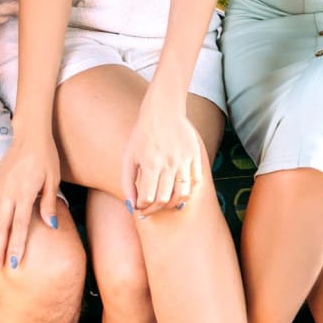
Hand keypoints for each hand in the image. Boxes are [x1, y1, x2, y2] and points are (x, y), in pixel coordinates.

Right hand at [0, 132, 60, 275]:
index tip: (15, 264)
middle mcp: (8, 192)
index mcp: (24, 193)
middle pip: (1, 227)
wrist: (31, 134)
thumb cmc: (46, 157)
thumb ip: (48, 203)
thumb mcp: (53, 180)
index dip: (16, 246)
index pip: (20, 226)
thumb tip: (51, 226)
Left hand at [121, 90, 205, 216]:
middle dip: (154, 210)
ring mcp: (184, 160)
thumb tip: (131, 205)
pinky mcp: (195, 156)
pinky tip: (178, 190)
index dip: (142, 208)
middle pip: (165, 200)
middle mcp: (169, 164)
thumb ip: (127, 182)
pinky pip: (195, 182)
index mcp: (150, 164)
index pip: (147, 198)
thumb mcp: (129, 157)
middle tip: (149, 210)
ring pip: (183, 195)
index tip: (139, 208)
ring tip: (165, 204)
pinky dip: (188, 191)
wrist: (163, 111)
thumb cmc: (142, 135)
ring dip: (173, 205)